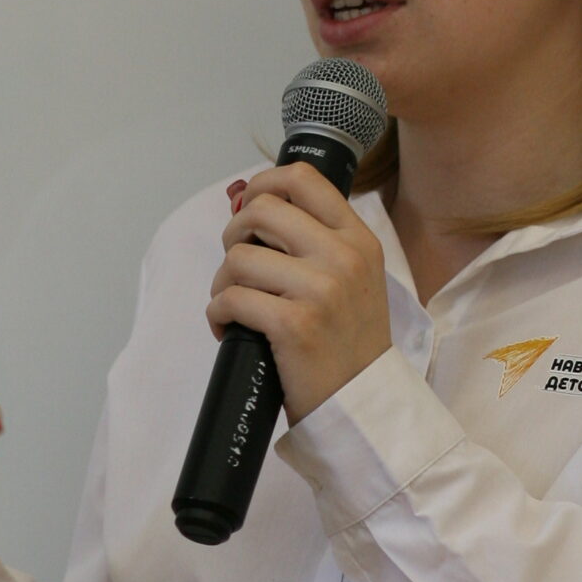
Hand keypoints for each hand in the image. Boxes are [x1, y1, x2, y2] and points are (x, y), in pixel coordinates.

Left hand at [209, 163, 392, 424]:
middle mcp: (344, 257)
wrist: (363, 402)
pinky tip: (230, 328)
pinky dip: (218, 313)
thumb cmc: (348, 342)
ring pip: (238, 257)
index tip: (248, 206)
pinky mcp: (294, 324)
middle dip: (234, 235)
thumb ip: (311, 239)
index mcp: (358, 239)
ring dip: (223, 282)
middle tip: (238, 265)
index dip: (263, 183)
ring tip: (235, 305)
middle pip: (262, 210)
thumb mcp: (351, 278)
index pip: (303, 179)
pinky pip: (230, 298)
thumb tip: (244, 201)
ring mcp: (321, 290)